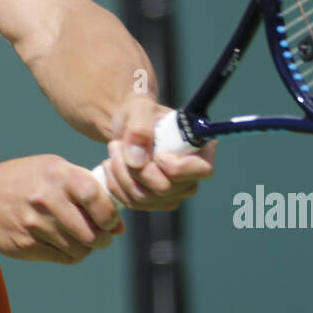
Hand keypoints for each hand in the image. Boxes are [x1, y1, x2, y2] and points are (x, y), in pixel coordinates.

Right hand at [0, 155, 124, 264]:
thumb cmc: (26, 180)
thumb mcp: (52, 167)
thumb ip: (83, 185)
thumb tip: (116, 214)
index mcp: (57, 175)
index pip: (95, 198)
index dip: (110, 215)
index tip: (114, 223)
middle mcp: (45, 199)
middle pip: (90, 232)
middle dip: (103, 239)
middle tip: (104, 236)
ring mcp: (34, 224)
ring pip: (79, 249)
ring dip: (87, 248)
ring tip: (83, 239)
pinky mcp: (25, 245)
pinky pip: (62, 258)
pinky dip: (71, 254)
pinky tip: (65, 243)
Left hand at [101, 93, 215, 210]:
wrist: (128, 126)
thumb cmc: (140, 113)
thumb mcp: (139, 109)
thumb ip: (140, 128)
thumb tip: (137, 161)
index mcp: (201, 149)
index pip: (201, 170)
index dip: (174, 166)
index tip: (154, 151)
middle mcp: (191, 176)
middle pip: (164, 189)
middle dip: (133, 168)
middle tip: (117, 144)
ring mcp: (174, 193)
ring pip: (143, 198)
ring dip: (120, 173)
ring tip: (113, 150)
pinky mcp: (155, 202)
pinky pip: (132, 203)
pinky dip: (115, 184)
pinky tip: (111, 164)